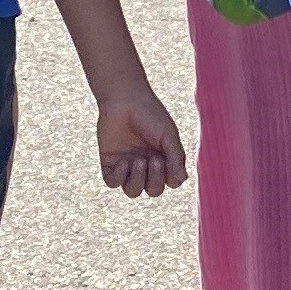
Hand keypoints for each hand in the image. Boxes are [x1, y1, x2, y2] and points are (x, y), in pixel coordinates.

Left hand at [96, 83, 188, 199]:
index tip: (167, 159)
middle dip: (155, 180)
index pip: (170, 182)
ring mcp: (127, 165)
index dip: (170, 179)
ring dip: (138, 181)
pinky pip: (112, 182)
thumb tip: (181, 179)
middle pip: (152, 190)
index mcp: (163, 159)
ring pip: (132, 191)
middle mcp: (146, 166)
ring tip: (138, 160)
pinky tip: (123, 162)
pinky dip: (119, 177)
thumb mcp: (168, 135)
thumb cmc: (150, 114)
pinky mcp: (109, 162)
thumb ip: (176, 157)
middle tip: (153, 159)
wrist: (124, 98)